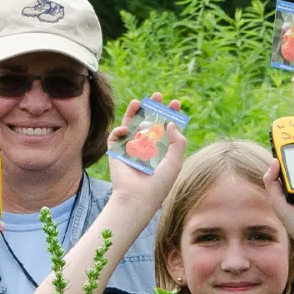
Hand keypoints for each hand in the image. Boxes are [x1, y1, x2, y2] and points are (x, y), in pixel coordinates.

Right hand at [104, 95, 188, 212]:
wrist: (137, 198)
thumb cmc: (159, 183)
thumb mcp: (175, 162)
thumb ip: (178, 142)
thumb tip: (171, 123)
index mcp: (162, 151)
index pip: (166, 129)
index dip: (170, 115)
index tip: (175, 103)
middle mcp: (146, 148)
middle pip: (149, 123)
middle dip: (154, 109)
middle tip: (158, 96)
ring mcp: (130, 149)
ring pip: (132, 126)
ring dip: (135, 113)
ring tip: (140, 102)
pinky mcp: (116, 152)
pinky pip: (115, 137)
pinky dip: (119, 130)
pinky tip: (125, 130)